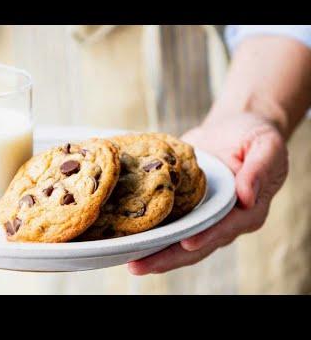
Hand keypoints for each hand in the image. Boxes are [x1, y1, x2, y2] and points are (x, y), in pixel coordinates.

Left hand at [129, 112, 287, 274]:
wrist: (232, 128)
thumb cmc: (254, 137)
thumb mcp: (266, 147)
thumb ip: (259, 170)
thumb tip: (247, 196)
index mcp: (245, 212)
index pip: (224, 228)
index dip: (206, 236)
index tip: (186, 243)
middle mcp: (221, 220)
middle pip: (194, 244)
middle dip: (168, 257)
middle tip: (139, 265)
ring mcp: (199, 215)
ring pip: (175, 238)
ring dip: (153, 251)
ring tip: (128, 261)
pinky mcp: (182, 205)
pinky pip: (165, 220)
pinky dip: (147, 229)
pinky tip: (126, 237)